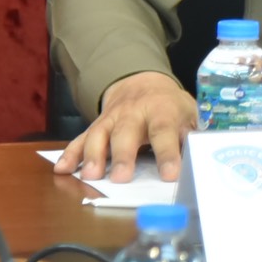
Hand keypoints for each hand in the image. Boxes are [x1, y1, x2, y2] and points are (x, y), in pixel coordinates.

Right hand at [52, 71, 197, 182]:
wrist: (143, 82)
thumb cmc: (170, 106)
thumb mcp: (188, 113)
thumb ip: (191, 134)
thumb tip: (199, 156)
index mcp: (161, 110)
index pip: (164, 131)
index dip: (168, 153)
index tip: (170, 175)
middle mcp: (133, 113)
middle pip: (126, 133)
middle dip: (123, 156)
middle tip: (121, 179)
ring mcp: (111, 119)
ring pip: (99, 135)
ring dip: (93, 155)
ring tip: (91, 176)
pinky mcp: (96, 126)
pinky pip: (80, 138)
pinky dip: (70, 153)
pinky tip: (62, 168)